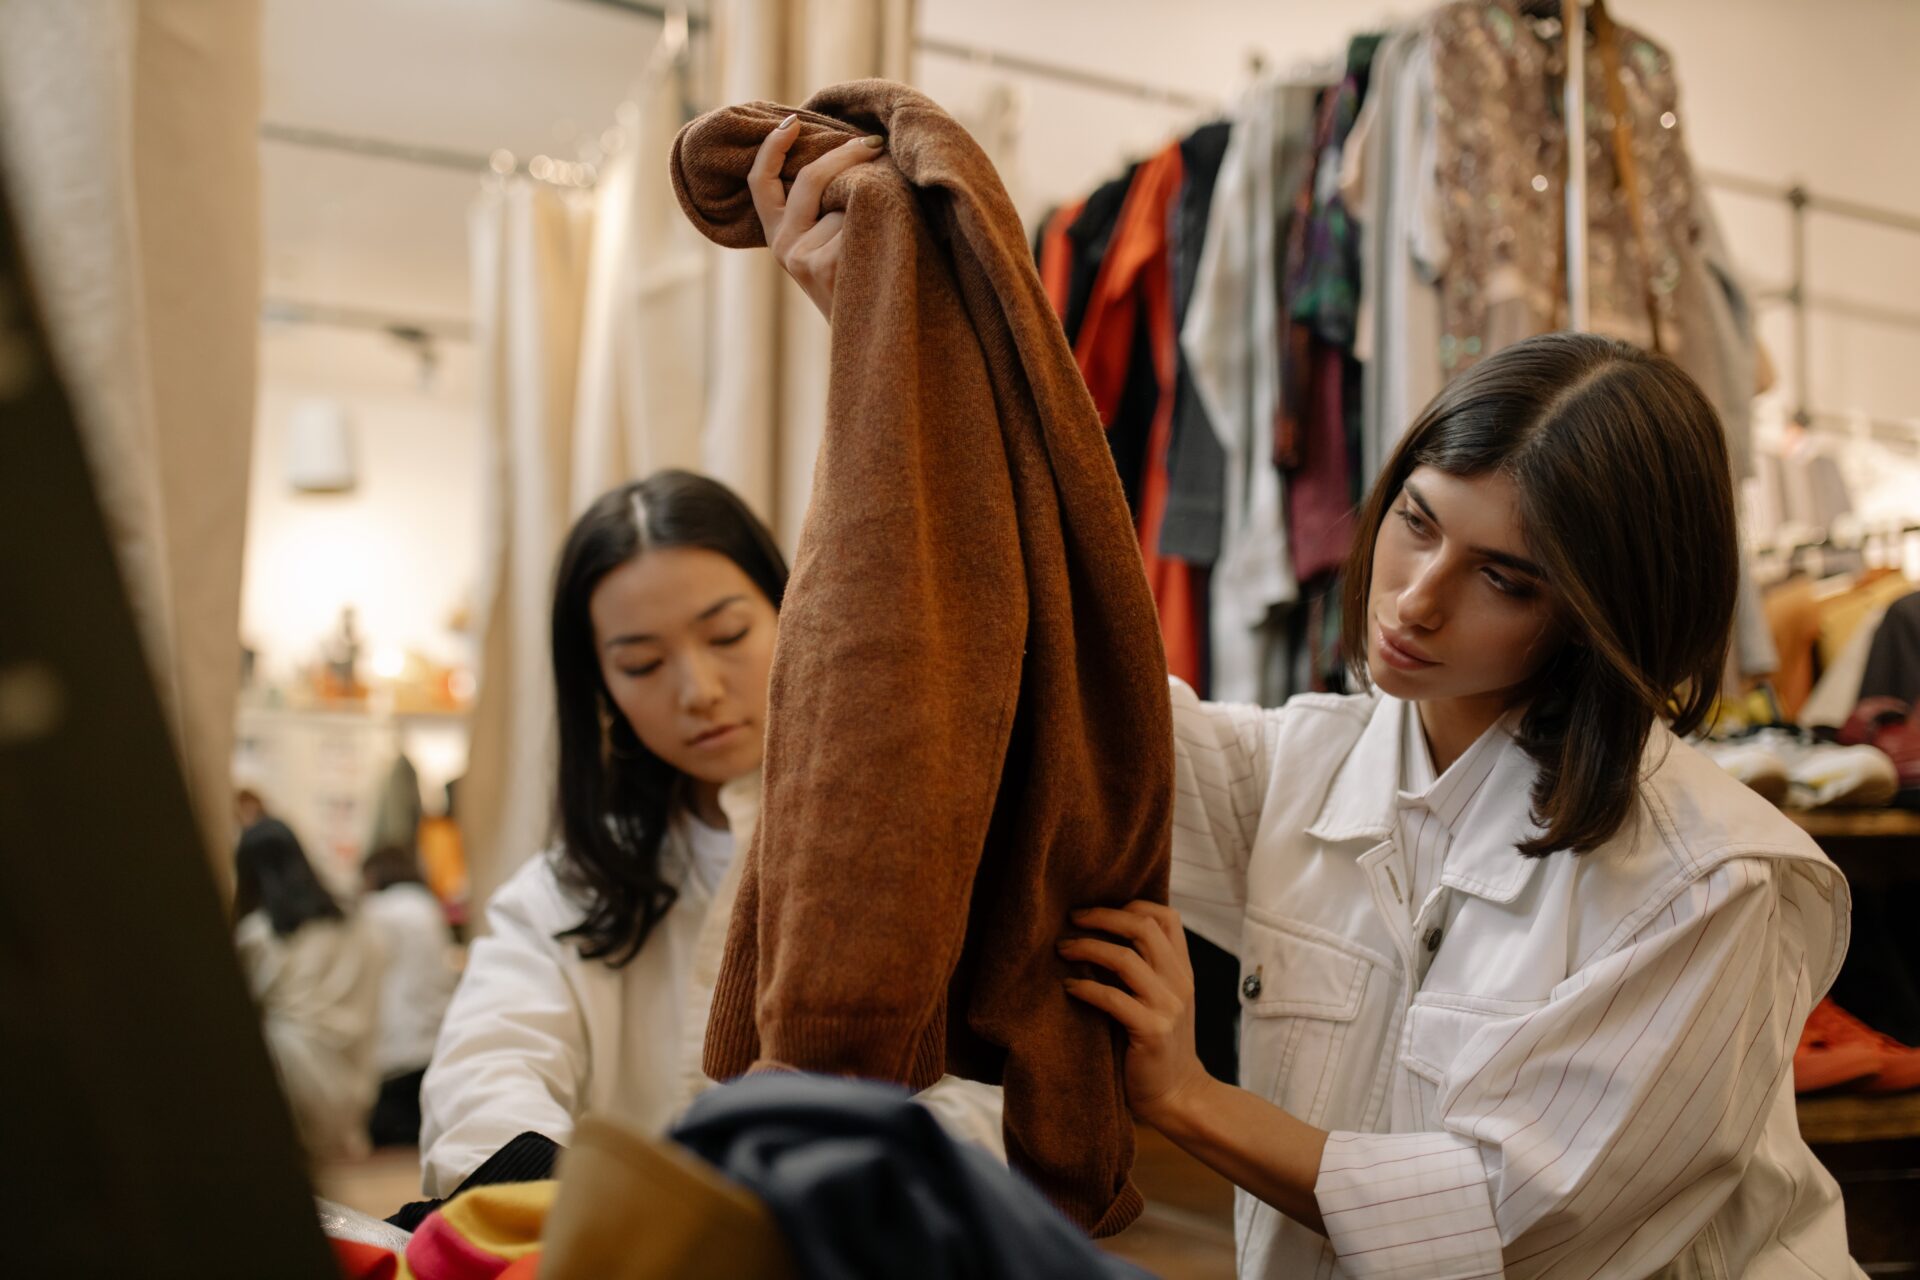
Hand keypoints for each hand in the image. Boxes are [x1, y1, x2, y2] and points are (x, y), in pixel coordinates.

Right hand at [748, 114, 884, 320]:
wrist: (871, 338)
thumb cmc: (858, 282)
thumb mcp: (829, 245)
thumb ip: (825, 209)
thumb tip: (851, 150)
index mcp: (779, 236)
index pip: (761, 182)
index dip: (772, 148)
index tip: (793, 122)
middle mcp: (783, 246)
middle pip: (811, 178)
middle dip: (846, 154)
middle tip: (874, 143)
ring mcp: (801, 257)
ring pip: (845, 202)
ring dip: (873, 207)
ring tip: (888, 233)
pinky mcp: (824, 265)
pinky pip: (859, 223)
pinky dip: (879, 228)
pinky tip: (884, 254)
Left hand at [1060, 901, 1212, 1130]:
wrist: (1178, 1095)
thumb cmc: (1159, 1046)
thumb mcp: (1163, 1000)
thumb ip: (1146, 970)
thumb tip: (1099, 935)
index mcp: (1183, 971)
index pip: (1167, 917)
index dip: (1131, 904)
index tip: (1098, 909)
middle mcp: (1179, 983)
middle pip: (1143, 927)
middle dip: (1102, 916)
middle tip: (1072, 918)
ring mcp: (1168, 1007)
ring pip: (1125, 958)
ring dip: (1087, 948)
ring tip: (1062, 949)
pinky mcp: (1151, 1032)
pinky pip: (1113, 998)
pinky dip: (1086, 988)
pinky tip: (1068, 988)